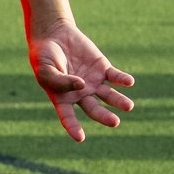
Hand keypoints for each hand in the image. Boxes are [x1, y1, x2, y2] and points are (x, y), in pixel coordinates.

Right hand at [30, 22, 133, 141]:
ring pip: (109, 96)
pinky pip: (115, 77)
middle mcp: (80, 94)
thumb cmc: (44, 56)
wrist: (54, 35)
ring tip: (128, 106)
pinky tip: (129, 82)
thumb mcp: (45, 68)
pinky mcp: (103, 69)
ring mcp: (93, 82)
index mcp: (63, 98)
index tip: (80, 138)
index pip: (68, 117)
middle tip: (115, 122)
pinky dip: (122, 79)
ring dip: (119, 101)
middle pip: (94, 109)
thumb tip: (81, 85)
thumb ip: (59, 80)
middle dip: (104, 116)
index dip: (73, 128)